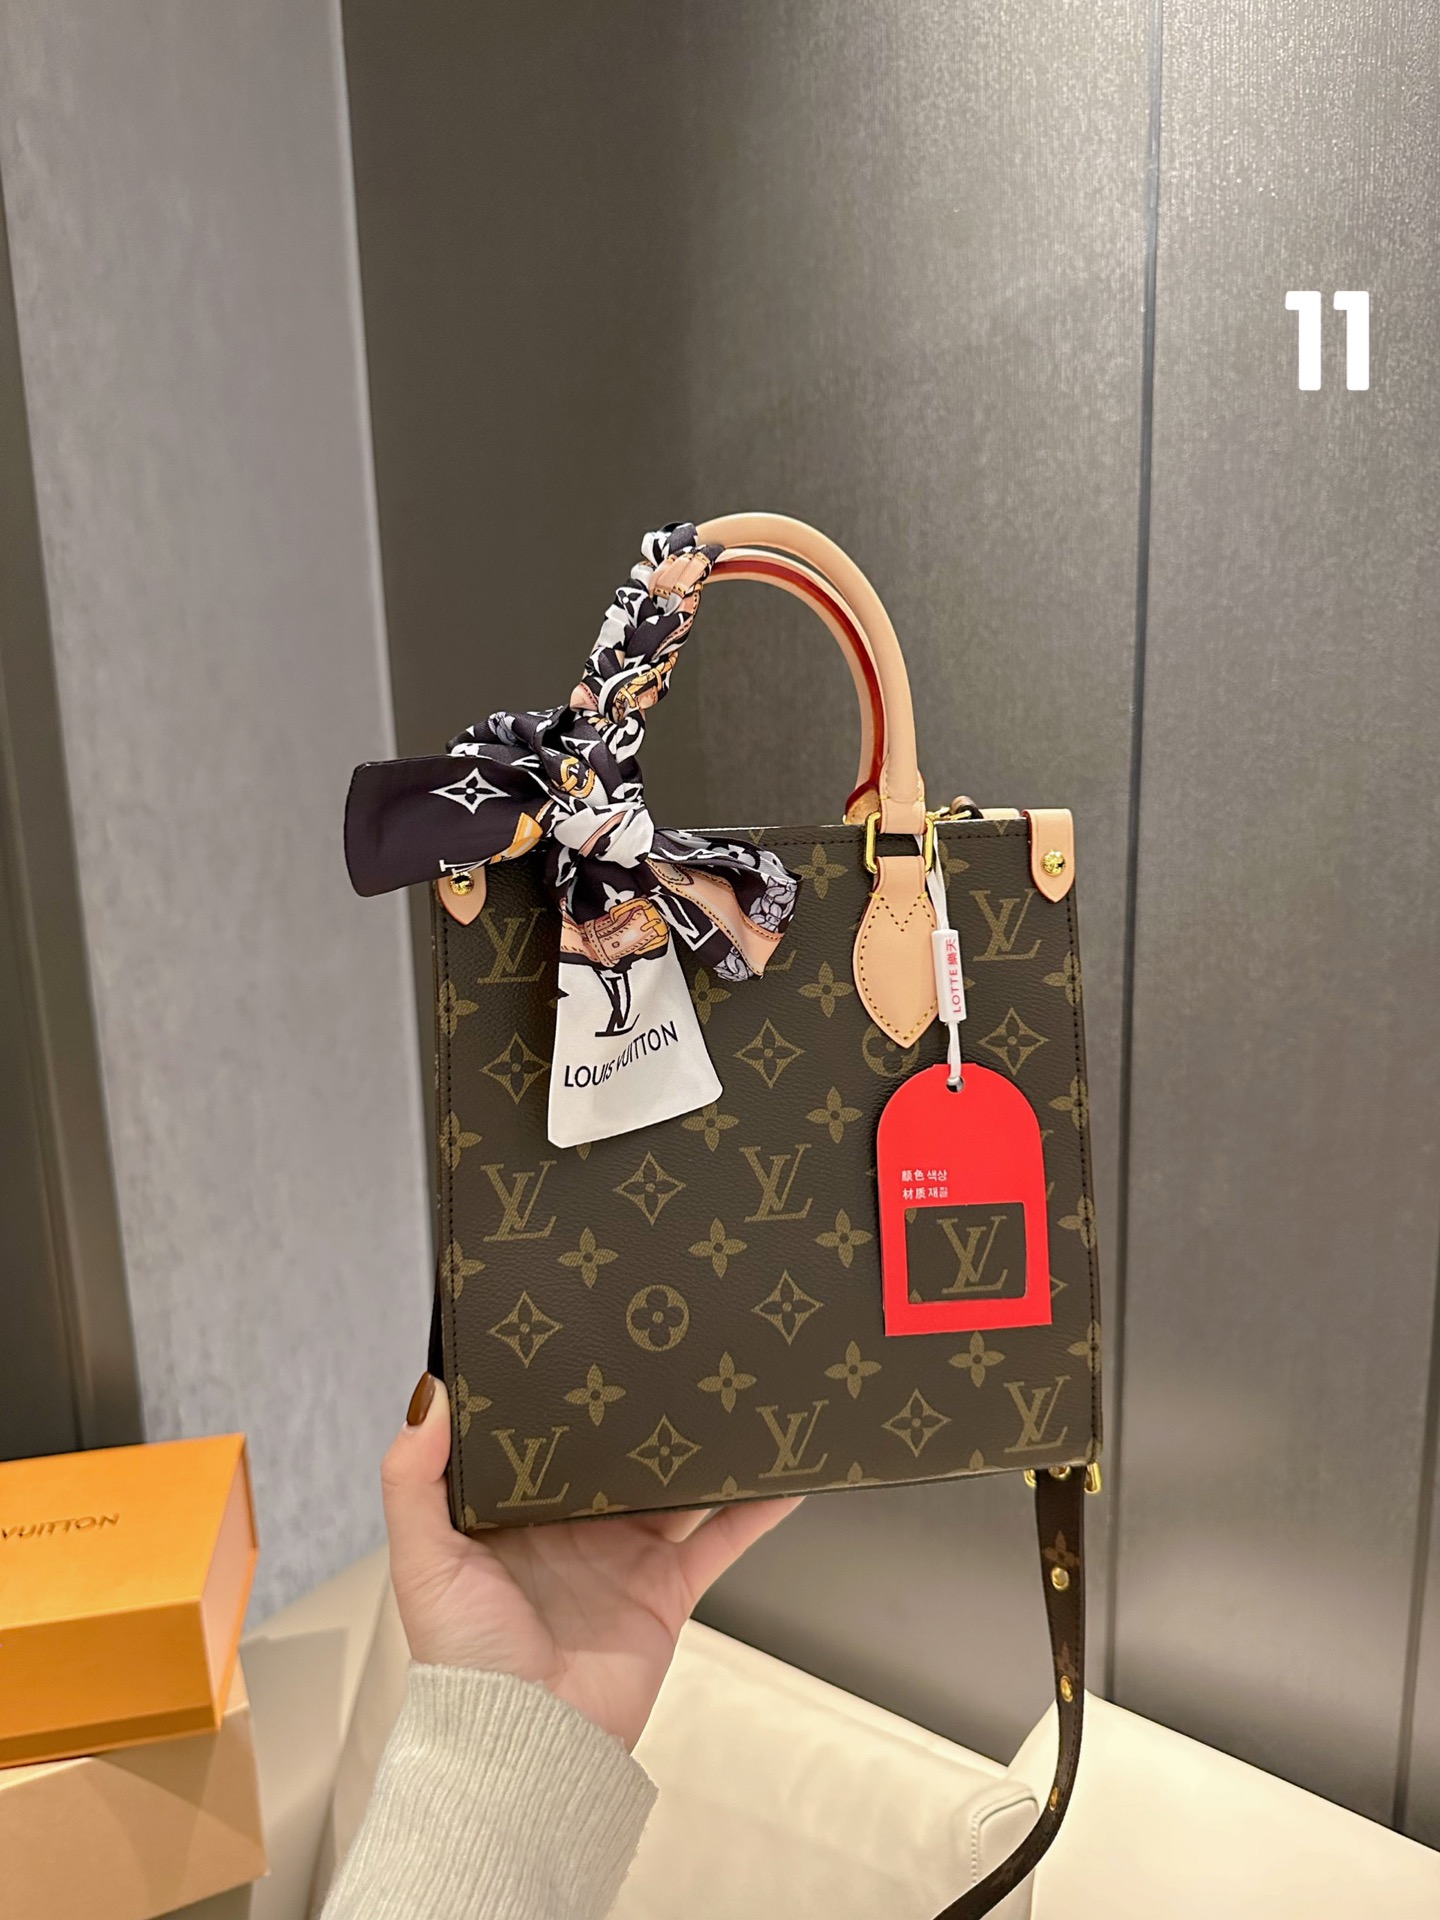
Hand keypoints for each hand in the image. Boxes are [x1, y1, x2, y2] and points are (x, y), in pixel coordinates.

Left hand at [381, 1374, 800, 1749]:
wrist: (529, 1748)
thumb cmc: (465, 1660)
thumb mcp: (423, 1560)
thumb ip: (413, 1478)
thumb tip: (429, 1392)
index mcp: (511, 1513)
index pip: (539, 1435)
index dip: (559, 1391)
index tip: (579, 1336)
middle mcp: (571, 1526)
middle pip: (614, 1451)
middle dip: (638, 1406)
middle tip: (666, 1346)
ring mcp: (624, 1554)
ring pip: (673, 1484)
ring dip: (701, 1445)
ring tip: (729, 1390)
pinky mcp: (667, 1587)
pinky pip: (720, 1538)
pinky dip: (755, 1507)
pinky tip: (782, 1473)